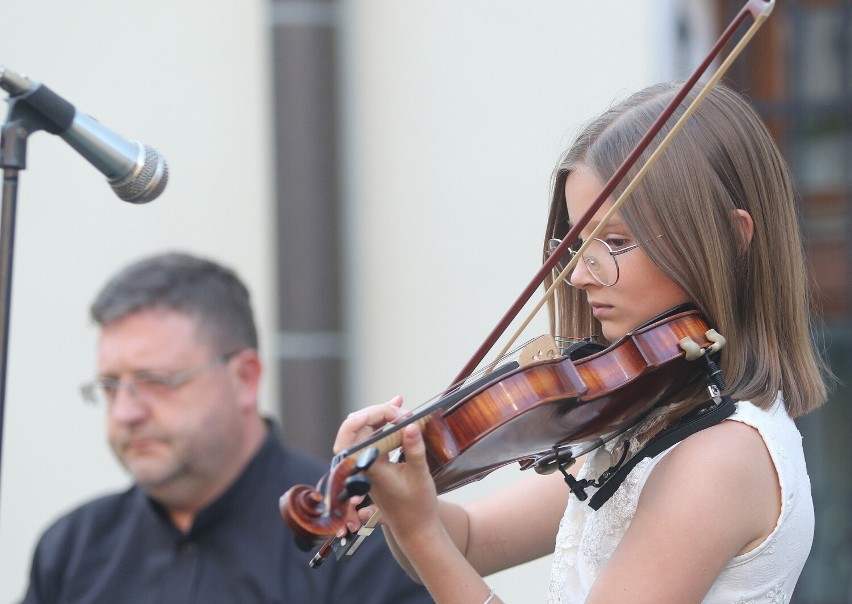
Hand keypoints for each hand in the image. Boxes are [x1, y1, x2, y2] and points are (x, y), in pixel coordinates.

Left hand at [333, 397, 439, 539]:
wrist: (416, 529)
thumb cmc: (417, 507)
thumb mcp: (419, 476)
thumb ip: (414, 449)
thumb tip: (410, 425)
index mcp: (368, 467)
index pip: (353, 435)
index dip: (363, 418)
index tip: (392, 413)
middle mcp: (363, 464)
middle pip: (357, 428)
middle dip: (377, 412)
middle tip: (401, 406)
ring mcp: (368, 464)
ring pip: (366, 432)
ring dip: (381, 416)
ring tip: (400, 405)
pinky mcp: (376, 464)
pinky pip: (375, 439)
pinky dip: (385, 426)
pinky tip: (399, 417)